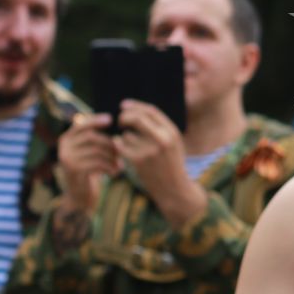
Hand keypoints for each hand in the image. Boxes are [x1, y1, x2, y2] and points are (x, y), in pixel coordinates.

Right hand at [54, 112, 117, 214]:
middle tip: (121, 152)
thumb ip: (95, 139)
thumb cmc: (89, 172)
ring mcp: (67, 159)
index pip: (81, 125)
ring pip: (96, 151)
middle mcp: (63, 148)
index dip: (95, 121)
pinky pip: (97, 163)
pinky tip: (116, 173)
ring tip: (120, 165)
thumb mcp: (90, 152)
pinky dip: (110, 167)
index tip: (110, 119)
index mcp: (66, 140)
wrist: (79, 198)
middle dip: (110, 144)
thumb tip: (110, 119)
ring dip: (112, 157)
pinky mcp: (74, 171)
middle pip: (92, 137)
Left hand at [114, 101, 200, 225]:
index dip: (135, 106)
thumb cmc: (172, 164)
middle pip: (136, 118)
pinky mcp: (138, 161)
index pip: (151, 111)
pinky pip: (120, 145)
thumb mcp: (174, 143)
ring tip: (134, 148)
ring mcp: (149, 150)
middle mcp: (162, 139)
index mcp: (172, 132)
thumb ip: (160, 128)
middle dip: (124, 117)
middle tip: (120, 120)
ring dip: (125, 138)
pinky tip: (123, 151)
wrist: (174, 189)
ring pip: (127, 134)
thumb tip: (137, 111)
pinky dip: (118, 145)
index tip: (124, 105)